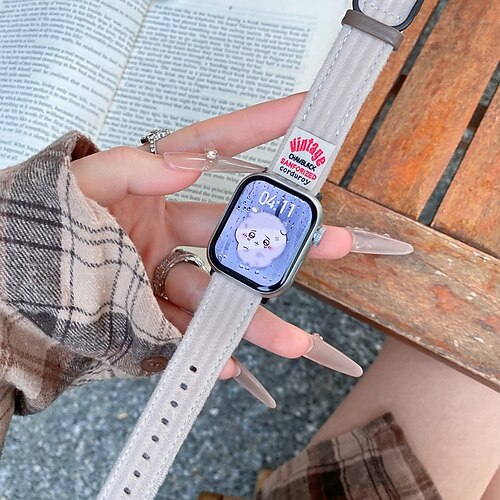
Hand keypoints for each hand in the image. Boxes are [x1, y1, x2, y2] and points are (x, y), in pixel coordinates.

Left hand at [71, 94, 357, 382]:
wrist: (8, 293)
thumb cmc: (45, 227)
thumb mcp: (81, 185)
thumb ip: (130, 168)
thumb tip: (186, 164)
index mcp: (154, 188)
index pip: (216, 151)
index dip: (260, 129)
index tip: (305, 114)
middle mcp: (168, 230)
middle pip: (237, 234)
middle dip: (286, 239)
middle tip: (333, 241)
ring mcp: (162, 276)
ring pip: (220, 295)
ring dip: (257, 316)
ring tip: (296, 338)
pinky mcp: (149, 316)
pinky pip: (185, 334)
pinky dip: (207, 348)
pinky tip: (228, 361)